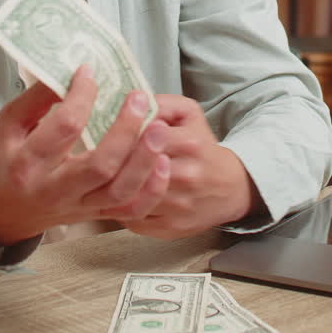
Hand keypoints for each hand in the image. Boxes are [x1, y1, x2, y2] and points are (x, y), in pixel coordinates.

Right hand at [0, 66, 170, 247]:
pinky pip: (131, 210)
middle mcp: (55, 190)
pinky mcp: (95, 215)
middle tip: (140, 98)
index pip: (65, 127)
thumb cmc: (4, 162)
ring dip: (145, 160)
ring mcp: (78, 207)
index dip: (83, 96)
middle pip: (100, 166)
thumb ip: (37, 98)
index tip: (91, 72)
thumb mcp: (8, 125)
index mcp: (28, 164)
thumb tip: (75, 72)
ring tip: (160, 128)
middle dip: (126, 131)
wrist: (2, 214)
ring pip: (120, 191)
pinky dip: (152, 190)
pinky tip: (163, 163)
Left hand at [114, 94, 260, 238]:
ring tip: (104, 176)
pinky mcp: (169, 229)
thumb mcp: (190, 115)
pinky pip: (132, 220)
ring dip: (114, 187)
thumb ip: (162, 103)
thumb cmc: (203, 148)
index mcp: (191, 144)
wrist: (231, 189)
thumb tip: (132, 103)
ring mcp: (178, 206)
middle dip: (116, 163)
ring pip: (131, 198)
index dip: (125, 135)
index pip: (146, 137)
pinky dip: (121, 209)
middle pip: (136, 170)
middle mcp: (186, 176)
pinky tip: (118, 197)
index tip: (112, 133)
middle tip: (101, 155)